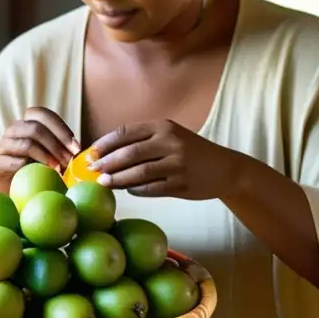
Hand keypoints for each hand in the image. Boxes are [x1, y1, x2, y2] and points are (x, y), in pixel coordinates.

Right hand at [0, 107, 79, 190]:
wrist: (10, 185)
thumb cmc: (34, 166)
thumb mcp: (49, 152)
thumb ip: (62, 147)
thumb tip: (79, 150)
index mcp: (27, 122)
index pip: (43, 114)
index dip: (61, 128)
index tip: (76, 147)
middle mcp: (14, 129)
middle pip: (36, 128)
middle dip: (57, 145)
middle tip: (69, 161)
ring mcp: (3, 145)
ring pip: (27, 144)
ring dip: (47, 157)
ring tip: (57, 169)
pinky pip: (16, 161)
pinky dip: (31, 167)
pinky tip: (38, 174)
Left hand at [89, 119, 244, 199]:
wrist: (226, 169)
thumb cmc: (191, 152)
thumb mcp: (171, 136)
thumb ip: (144, 141)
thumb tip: (107, 153)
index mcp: (163, 127)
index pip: (126, 132)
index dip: (105, 143)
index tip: (91, 152)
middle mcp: (171, 143)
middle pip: (130, 153)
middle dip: (107, 163)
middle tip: (92, 170)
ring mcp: (177, 164)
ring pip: (139, 173)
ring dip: (117, 179)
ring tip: (103, 183)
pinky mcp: (182, 185)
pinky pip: (152, 189)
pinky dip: (136, 190)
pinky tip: (128, 190)